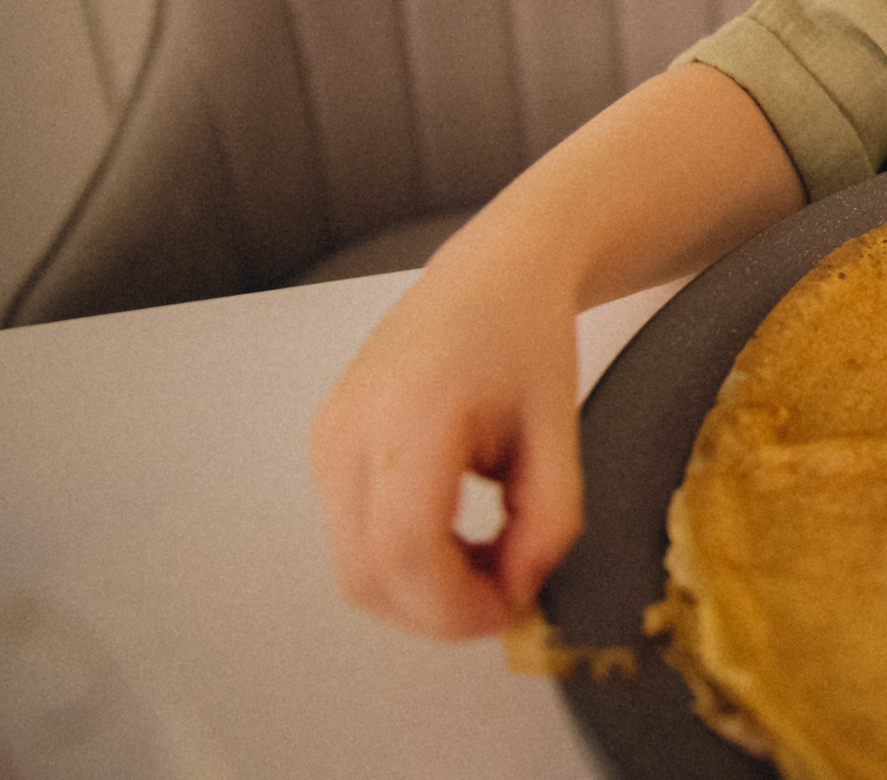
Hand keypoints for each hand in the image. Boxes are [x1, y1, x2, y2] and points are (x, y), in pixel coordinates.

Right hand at [308, 248, 583, 639]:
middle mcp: (350, 428)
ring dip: (422, 594)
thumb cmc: (529, 336)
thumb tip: (519, 590)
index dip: (460, 605)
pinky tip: (458, 541)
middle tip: (506, 596)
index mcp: (412, 412)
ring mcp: (327, 439)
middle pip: (368, 576)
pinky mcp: (325, 446)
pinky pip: (352, 538)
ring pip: (354, 569)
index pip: (408, 551)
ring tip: (489, 562)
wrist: (493, 274)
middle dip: (440, 611)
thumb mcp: (561, 427)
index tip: (515, 606)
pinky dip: (404, 563)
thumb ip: (551, 518)